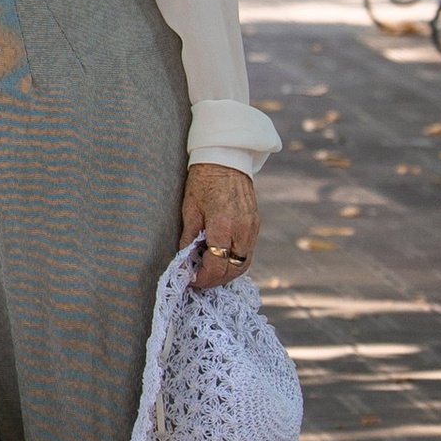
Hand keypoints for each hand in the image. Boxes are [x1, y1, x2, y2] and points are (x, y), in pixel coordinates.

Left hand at [182, 160, 259, 291]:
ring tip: (210, 274)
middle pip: (233, 269)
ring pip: (244, 264)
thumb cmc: (202, 181)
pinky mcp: (256, 225)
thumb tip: (184, 261)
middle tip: (199, 281)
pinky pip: (248, 252)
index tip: (191, 280)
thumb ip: (189, 237)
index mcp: (222, 225)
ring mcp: (252, 228)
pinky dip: (236, 262)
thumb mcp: (189, 209)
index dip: (203, 277)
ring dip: (227, 274)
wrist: (226, 159)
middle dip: (215, 280)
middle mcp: (242, 230)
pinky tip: (221, 260)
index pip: (216, 264)